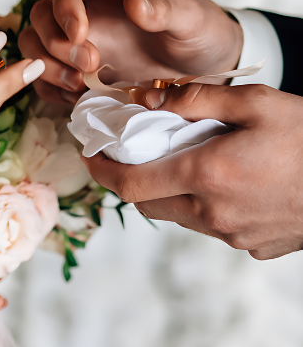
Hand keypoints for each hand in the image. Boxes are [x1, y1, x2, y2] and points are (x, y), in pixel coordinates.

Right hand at [19, 0, 242, 102]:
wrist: (203, 65)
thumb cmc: (200, 33)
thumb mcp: (194, 19)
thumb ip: (166, 11)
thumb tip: (133, 4)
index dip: (64, 6)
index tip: (81, 35)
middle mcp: (86, 7)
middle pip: (42, 15)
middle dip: (57, 43)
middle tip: (91, 66)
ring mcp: (77, 38)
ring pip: (34, 44)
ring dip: (48, 67)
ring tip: (80, 85)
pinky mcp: (74, 67)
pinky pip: (44, 75)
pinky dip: (52, 88)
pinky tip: (78, 96)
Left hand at [83, 83, 302, 259]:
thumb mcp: (257, 103)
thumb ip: (196, 101)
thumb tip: (147, 99)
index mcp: (207, 175)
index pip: (130, 183)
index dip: (101, 171)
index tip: (90, 156)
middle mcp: (213, 212)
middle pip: (148, 201)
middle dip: (130, 179)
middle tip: (130, 154)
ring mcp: (233, 235)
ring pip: (177, 215)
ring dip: (166, 191)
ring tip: (178, 162)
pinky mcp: (254, 246)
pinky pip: (209, 226)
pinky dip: (199, 205)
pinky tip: (220, 183)